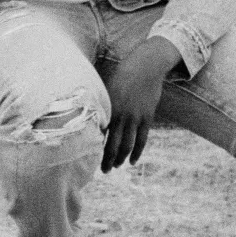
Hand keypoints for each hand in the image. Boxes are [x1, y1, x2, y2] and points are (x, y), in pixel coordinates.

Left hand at [101, 36, 182, 171]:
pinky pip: (142, 139)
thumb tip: (92, 116)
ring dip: (121, 158)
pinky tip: (132, 161)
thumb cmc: (123, 74)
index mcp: (108, 108)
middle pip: (112, 144)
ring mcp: (135, 117)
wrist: (146, 66)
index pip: (99, 134)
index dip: (94, 147)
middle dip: (107, 159)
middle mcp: (121, 115)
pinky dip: (137, 152)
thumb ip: (100, 102)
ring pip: (127, 145)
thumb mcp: (107, 87)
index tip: (88, 157)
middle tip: (103, 170)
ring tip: (116, 167)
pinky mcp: (147, 117)